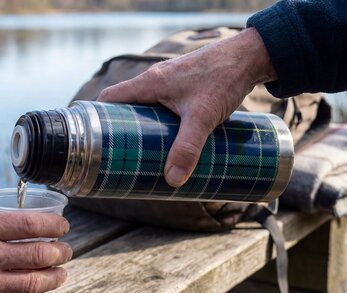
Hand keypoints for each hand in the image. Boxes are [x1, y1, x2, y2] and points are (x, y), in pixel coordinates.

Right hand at [0, 208, 71, 292]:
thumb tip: (12, 219)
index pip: (31, 223)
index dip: (55, 224)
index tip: (63, 226)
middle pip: (40, 254)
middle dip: (61, 252)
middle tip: (67, 250)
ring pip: (33, 282)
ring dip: (54, 277)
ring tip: (61, 273)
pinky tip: (33, 290)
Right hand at [98, 28, 276, 186]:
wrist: (250, 57)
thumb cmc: (223, 78)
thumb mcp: (203, 117)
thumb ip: (188, 148)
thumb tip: (173, 180)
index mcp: (149, 83)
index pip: (109, 99)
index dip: (97, 119)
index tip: (96, 142)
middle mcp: (155, 80)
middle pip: (125, 106)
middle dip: (121, 131)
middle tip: (120, 157)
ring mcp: (170, 83)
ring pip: (146, 107)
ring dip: (142, 127)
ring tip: (143, 154)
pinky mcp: (185, 86)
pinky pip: (162, 106)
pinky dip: (160, 122)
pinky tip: (170, 139)